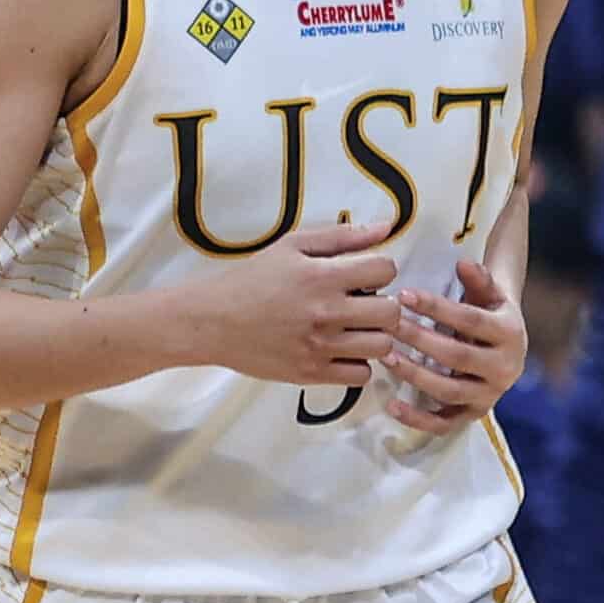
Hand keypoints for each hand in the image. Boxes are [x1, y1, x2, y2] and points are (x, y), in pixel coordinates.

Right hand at [199, 221, 402, 387]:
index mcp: (322, 277)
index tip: (367, 275)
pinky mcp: (312, 374)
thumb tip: (386, 227)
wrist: (212, 321)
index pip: (385, 271)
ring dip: (375, 335)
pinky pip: (361, 375)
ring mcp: (320, 347)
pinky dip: (358, 363)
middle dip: (386, 304)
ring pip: (382, 346)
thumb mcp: (292, 246)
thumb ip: (341, 237)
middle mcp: (326, 313)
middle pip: (391, 313)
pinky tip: (343, 350)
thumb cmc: (252, 280)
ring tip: (356, 328)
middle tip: (366, 304)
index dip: (381, 270)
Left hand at [382, 258, 527, 436]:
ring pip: (448, 391)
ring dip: (414, 375)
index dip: (436, 308)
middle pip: (457, 356)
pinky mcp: (473, 415)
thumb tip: (464, 262)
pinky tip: (391, 404)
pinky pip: (444, 424)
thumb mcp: (491, 294)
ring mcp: (489, 395)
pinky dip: (417, 419)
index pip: (470, 320)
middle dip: (419, 339)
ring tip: (385, 356)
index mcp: (510, 334)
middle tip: (388, 324)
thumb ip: (479, 279)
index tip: (403, 294)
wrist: (508, 348)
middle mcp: (504, 369)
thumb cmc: (490, 314)